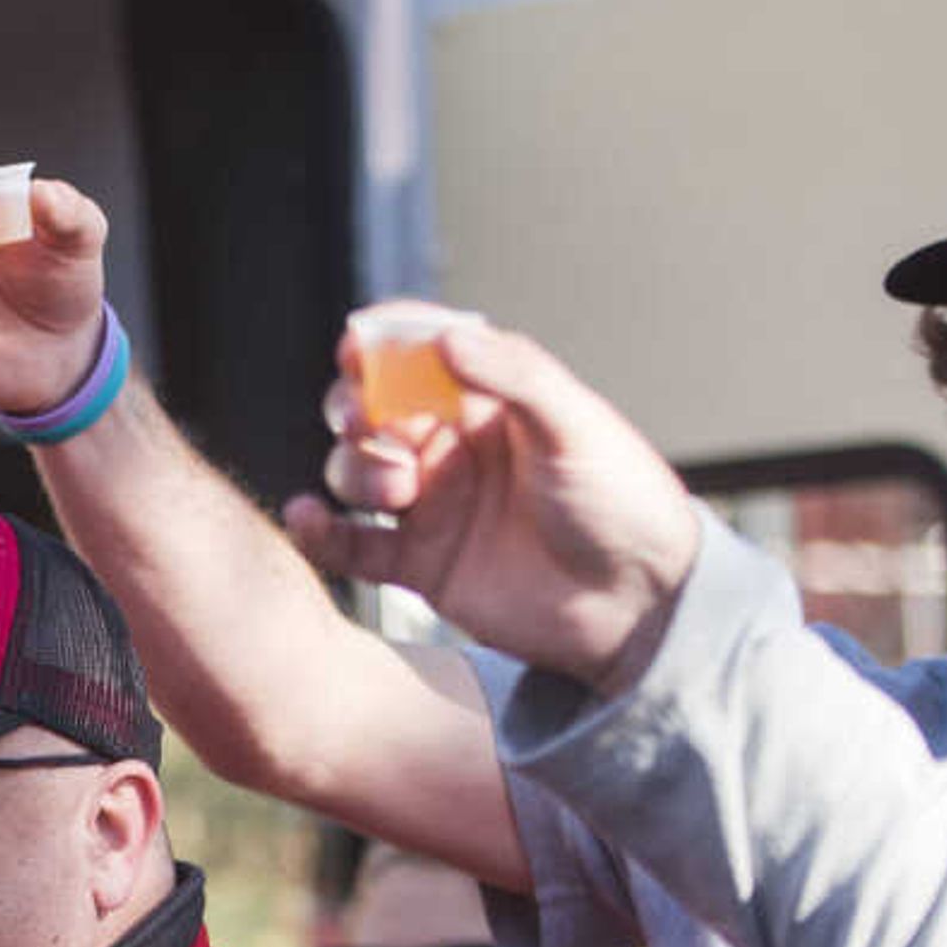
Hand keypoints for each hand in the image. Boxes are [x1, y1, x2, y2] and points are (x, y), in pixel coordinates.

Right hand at [283, 314, 702, 688]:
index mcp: (490, 401)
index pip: (417, 353)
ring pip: (355, 472)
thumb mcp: (576, 426)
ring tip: (398, 493)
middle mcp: (454, 448)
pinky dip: (320, 533)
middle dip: (353, 408)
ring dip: (355, 471)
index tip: (358, 348)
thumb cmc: (622, 505)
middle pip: (370, 410)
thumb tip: (447, 339)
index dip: (380, 344)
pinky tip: (307, 519)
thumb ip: (514, 375)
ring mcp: (434, 506)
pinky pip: (352, 545)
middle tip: (365, 423)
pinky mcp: (422, 565)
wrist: (640, 607)